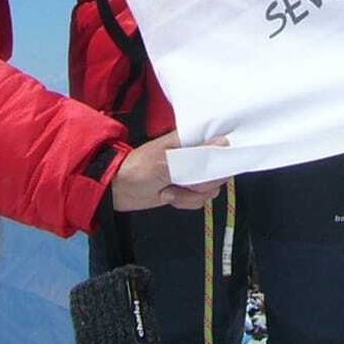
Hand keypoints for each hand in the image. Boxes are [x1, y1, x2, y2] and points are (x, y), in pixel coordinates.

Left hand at [110, 132, 228, 211]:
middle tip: (182, 182)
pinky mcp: (185, 190)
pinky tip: (168, 197)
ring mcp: (190, 174)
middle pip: (218, 171)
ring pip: (209, 189)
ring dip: (190, 196)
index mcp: (190, 140)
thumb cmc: (139, 169)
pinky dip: (185, 202)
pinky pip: (199, 200)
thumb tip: (225, 143)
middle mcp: (194, 155)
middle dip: (202, 184)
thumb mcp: (166, 162)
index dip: (221, 160)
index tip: (209, 172)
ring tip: (169, 190)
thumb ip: (196, 156)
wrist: (118, 190)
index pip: (220, 145)